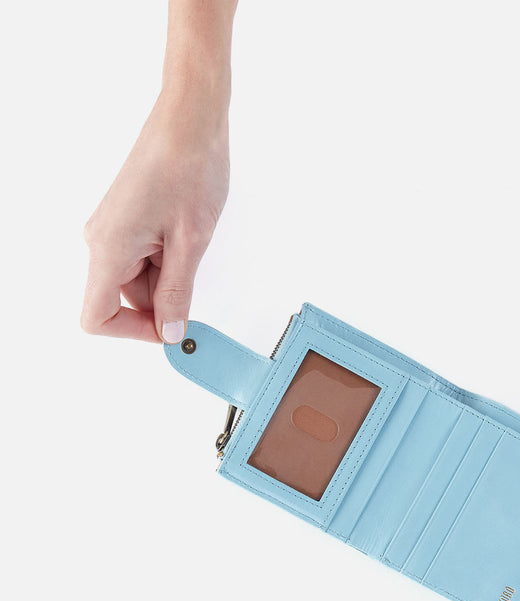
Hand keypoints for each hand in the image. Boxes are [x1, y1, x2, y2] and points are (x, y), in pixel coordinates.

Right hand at [81, 86, 229, 342]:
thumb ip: (178, 293)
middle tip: (195, 279)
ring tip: (191, 245)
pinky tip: (186, 237)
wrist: (189, 121)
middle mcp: (101, 240)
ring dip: (168, 278)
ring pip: (136, 280)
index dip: (134, 331)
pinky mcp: (127, 221)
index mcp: (109, 248)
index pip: (96, 316)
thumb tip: (171, 332)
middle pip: (121, 299)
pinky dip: (166, 261)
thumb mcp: (190, 244)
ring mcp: (113, 230)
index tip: (170, 326)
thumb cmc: (190, 169)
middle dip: (160, 302)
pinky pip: (141, 259)